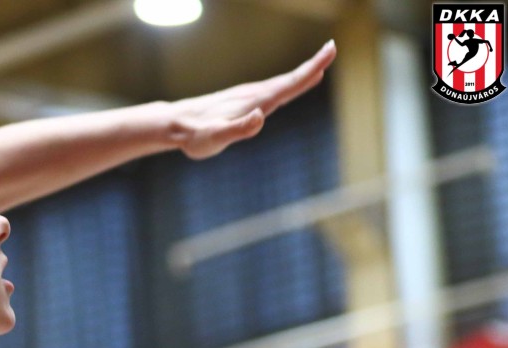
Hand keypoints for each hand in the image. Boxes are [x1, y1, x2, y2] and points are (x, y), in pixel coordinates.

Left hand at [169, 40, 336, 159]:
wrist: (175, 125)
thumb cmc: (194, 136)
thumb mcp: (215, 138)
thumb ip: (238, 129)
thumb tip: (260, 116)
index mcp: (254, 102)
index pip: (288, 85)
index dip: (310, 70)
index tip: (329, 52)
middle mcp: (252, 95)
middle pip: (288, 79)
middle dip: (312, 66)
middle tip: (333, 48)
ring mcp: (246, 97)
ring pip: (280, 83)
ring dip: (301, 74)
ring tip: (319, 66)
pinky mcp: (240, 101)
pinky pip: (270, 89)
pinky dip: (285, 84)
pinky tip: (287, 86)